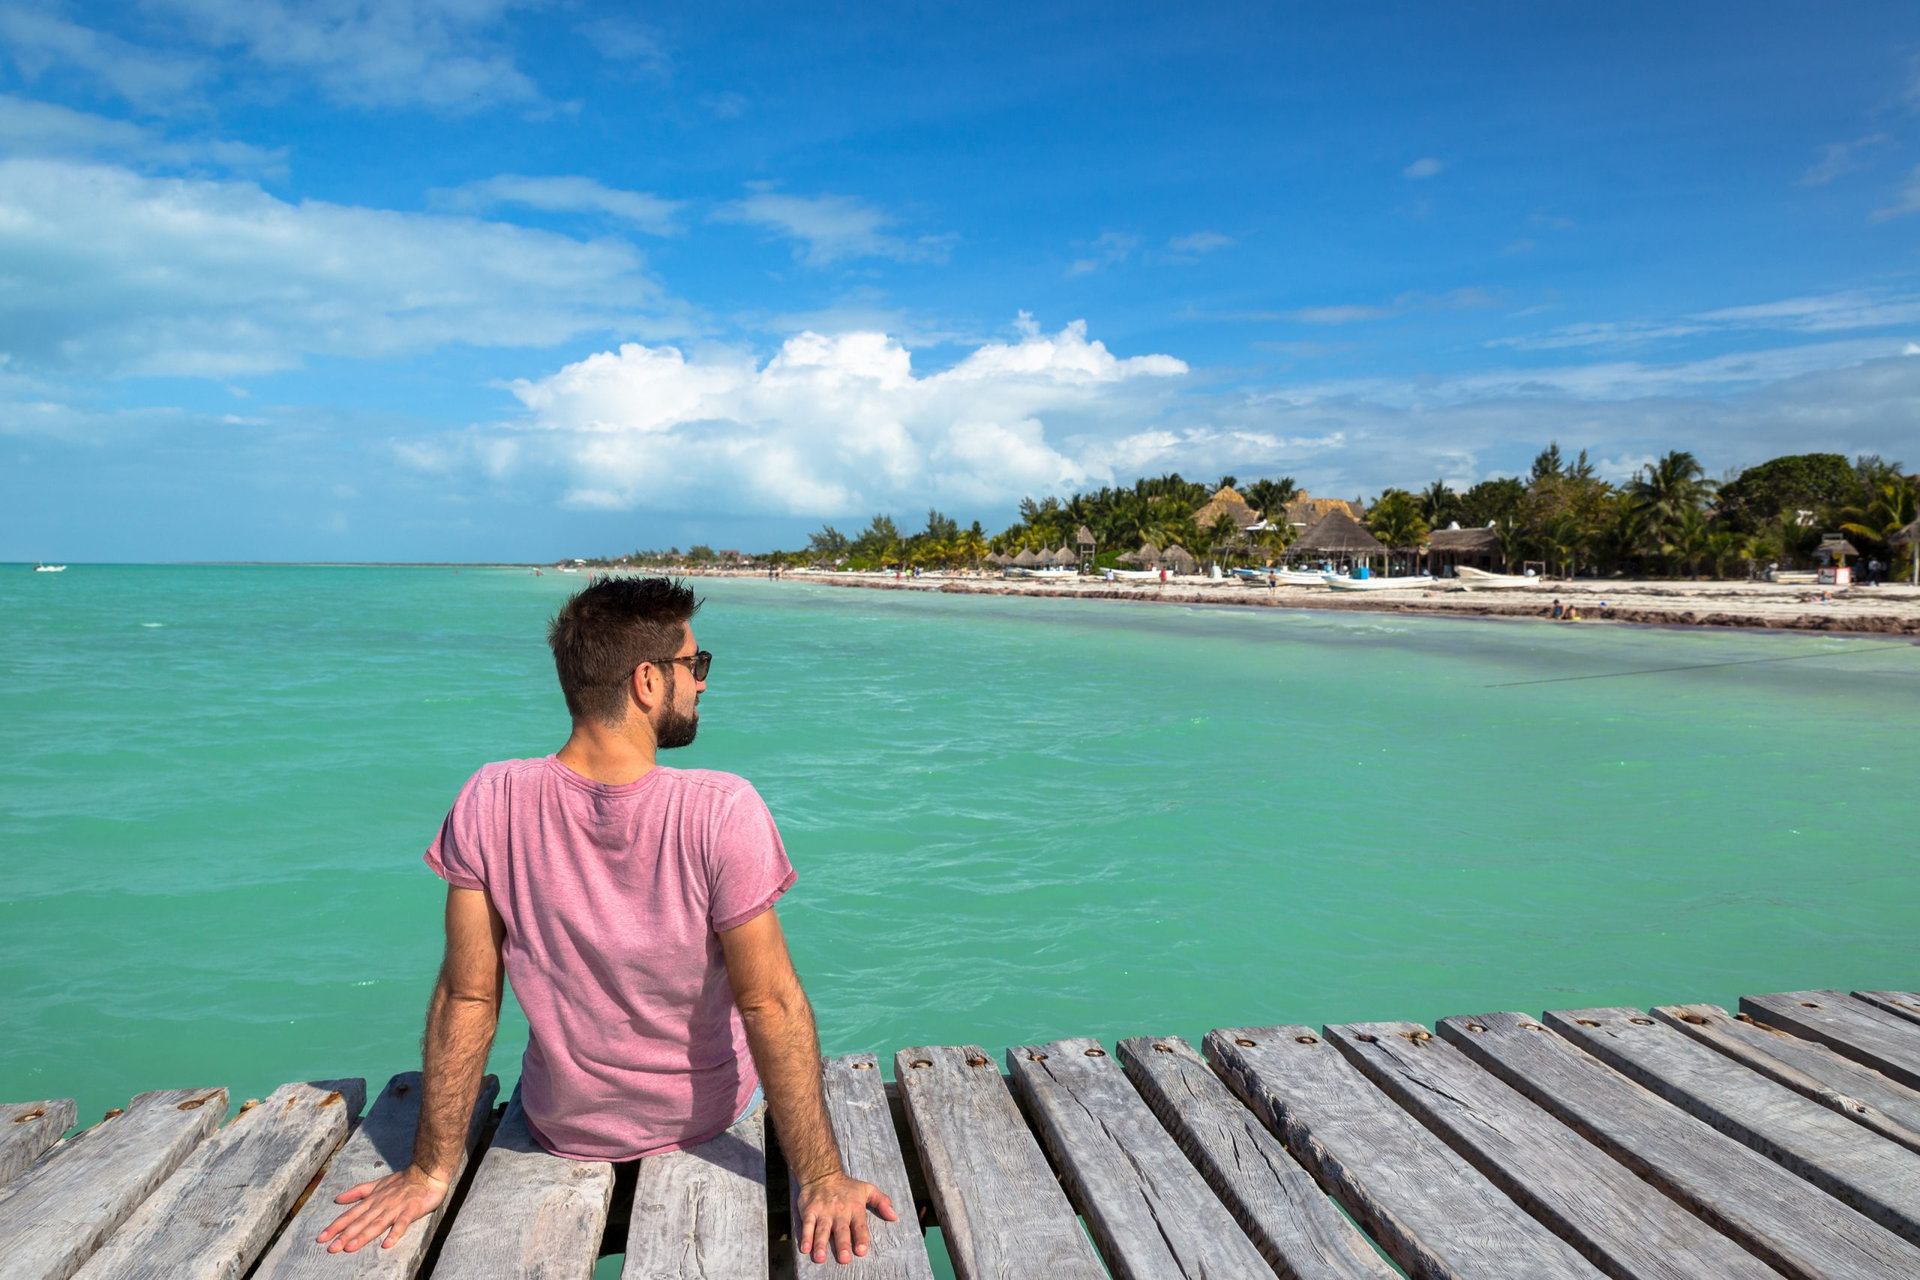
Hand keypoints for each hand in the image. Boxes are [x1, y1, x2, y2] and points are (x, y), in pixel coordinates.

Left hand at [316, 1164, 448, 1253]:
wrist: (427, 1173)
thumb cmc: (403, 1180)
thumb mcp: (377, 1184)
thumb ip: (358, 1192)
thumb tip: (338, 1198)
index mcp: (372, 1200)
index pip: (350, 1215)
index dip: (336, 1226)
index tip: (321, 1238)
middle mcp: (381, 1205)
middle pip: (361, 1222)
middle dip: (345, 1235)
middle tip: (332, 1248)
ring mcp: (396, 1208)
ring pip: (377, 1223)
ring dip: (364, 1236)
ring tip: (351, 1248)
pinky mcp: (411, 1210)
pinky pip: (402, 1223)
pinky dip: (395, 1233)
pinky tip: (388, 1244)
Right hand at [796, 1172, 897, 1264]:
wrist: (822, 1173)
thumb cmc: (847, 1186)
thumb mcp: (867, 1190)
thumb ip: (882, 1202)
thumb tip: (894, 1217)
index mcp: (855, 1208)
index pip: (860, 1226)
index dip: (861, 1238)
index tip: (861, 1251)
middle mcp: (839, 1211)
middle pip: (841, 1230)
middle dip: (842, 1244)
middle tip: (844, 1258)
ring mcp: (823, 1212)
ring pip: (822, 1230)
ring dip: (820, 1244)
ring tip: (820, 1258)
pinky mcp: (809, 1211)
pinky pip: (807, 1225)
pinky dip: (806, 1237)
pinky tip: (805, 1248)